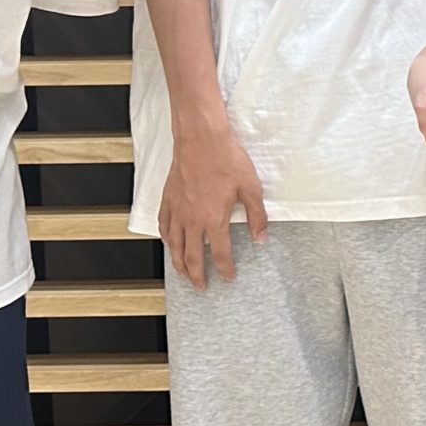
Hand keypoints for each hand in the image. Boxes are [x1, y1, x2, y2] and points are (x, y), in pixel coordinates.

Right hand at [159, 120, 267, 289]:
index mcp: (214, 220)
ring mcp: (177, 210)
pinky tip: (169, 243)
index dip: (225, 269)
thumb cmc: (226, 159)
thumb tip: (261, 237)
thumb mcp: (251, 188)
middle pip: (192, 257)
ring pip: (174, 245)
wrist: (201, 139)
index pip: (220, 254)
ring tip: (183, 274)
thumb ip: (256, 216)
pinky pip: (164, 226)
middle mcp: (192, 220)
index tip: (228, 277)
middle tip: (201, 287)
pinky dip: (166, 240)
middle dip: (197, 275)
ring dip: (178, 263)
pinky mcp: (168, 198)